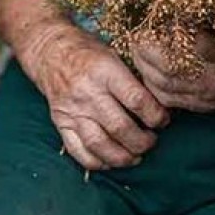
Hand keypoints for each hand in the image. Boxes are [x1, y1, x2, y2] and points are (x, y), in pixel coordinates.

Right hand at [21, 21, 170, 170]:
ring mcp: (72, 111)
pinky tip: (112, 161)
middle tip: (152, 141)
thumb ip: (134, 78)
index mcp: (105, 71)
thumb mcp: (115, 54)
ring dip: (123, 157)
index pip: (136, 100)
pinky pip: (79, 152)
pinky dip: (99, 163)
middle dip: (143, 141)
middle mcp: (87, 92)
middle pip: (120, 127)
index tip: (164, 120)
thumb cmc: (89, 52)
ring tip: (137, 156)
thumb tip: (161, 103)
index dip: (156, 116)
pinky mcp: (60, 123)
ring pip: (100, 145)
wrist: (50, 51)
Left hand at [133, 32, 214, 113]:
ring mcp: (204, 96)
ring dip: (143, 64)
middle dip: (148, 48)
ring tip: (134, 47)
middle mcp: (214, 79)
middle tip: (136, 31)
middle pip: (171, 66)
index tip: (160, 14)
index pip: (199, 43)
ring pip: (163, 84)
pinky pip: (164, 98)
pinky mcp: (197, 106)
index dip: (176, 29)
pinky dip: (149, 82)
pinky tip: (143, 68)